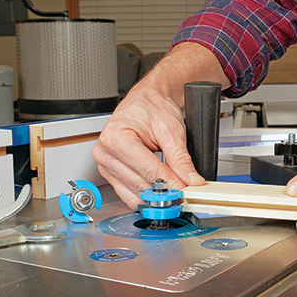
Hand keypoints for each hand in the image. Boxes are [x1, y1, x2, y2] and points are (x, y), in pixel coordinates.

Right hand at [93, 43, 230, 208]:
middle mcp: (105, 152)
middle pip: (139, 184)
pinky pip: (128, 193)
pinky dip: (145, 195)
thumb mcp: (171, 130)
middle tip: (183, 194)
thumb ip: (181, 158)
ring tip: (173, 194)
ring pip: (133, 193)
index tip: (185, 190)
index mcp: (116, 137)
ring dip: (154, 196)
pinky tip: (159, 193)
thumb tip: (190, 180)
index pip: (148, 170)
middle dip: (164, 192)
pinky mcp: (110, 173)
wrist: (146, 100)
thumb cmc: (152, 107)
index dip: (170, 183)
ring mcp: (106, 164)